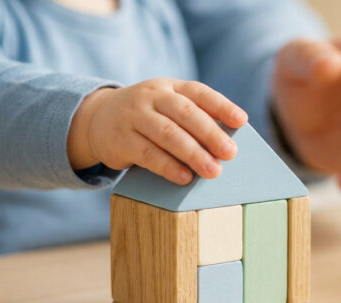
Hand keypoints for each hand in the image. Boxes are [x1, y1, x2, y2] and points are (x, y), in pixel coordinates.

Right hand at [67, 79, 247, 184]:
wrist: (99, 119)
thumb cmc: (149, 117)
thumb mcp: (168, 107)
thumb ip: (194, 117)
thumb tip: (229, 142)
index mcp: (170, 87)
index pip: (199, 92)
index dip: (222, 106)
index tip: (242, 121)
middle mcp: (152, 97)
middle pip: (184, 113)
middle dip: (210, 134)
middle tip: (230, 153)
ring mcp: (134, 117)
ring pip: (167, 134)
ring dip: (193, 154)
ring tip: (213, 171)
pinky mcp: (121, 140)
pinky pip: (148, 154)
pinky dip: (168, 167)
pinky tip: (185, 178)